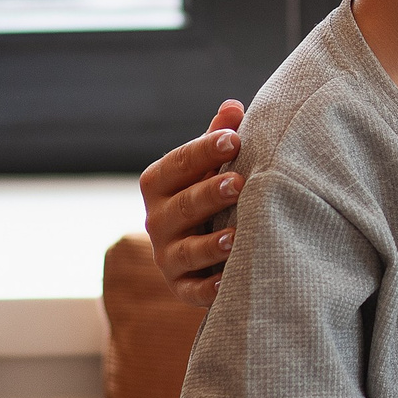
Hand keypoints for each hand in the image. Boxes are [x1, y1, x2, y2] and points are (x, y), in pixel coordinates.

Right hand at [141, 100, 246, 305]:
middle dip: (210, 194)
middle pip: (183, 206)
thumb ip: (219, 138)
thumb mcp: (211, 166)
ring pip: (187, 251)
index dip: (205, 150)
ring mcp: (167, 257)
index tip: (235, 138)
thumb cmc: (210, 194)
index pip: (178, 164)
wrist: (203, 248)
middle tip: (240, 183)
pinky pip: (193, 291)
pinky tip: (229, 282)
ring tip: (236, 237)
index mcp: (159, 184)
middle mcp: (156, 220)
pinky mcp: (182, 287)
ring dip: (211, 245)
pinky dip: (209, 289)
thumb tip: (233, 107)